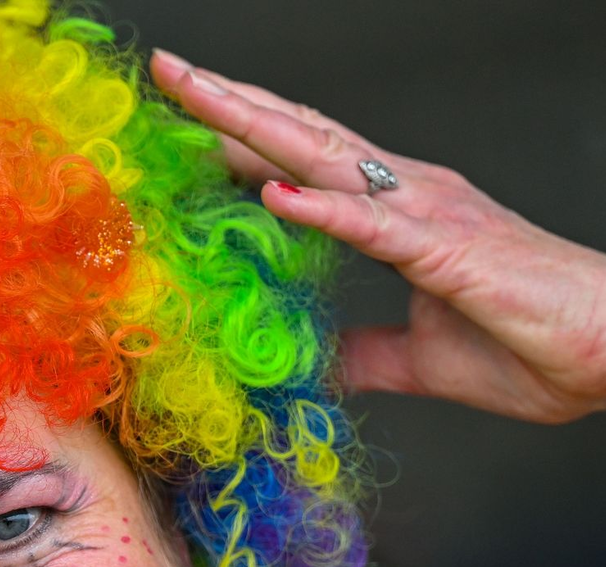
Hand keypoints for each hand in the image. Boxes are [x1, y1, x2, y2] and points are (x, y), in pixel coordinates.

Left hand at [150, 50, 605, 423]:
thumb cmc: (528, 344)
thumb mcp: (416, 357)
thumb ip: (363, 352)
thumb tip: (313, 362)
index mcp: (400, 214)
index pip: (306, 165)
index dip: (244, 140)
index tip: (186, 125)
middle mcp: (408, 195)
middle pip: (302, 138)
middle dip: (231, 105)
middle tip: (170, 72)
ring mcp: (427, 215)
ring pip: (326, 159)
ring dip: (256, 126)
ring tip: (196, 95)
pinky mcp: (447, 251)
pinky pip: (374, 227)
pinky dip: (324, 209)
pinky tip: (274, 194)